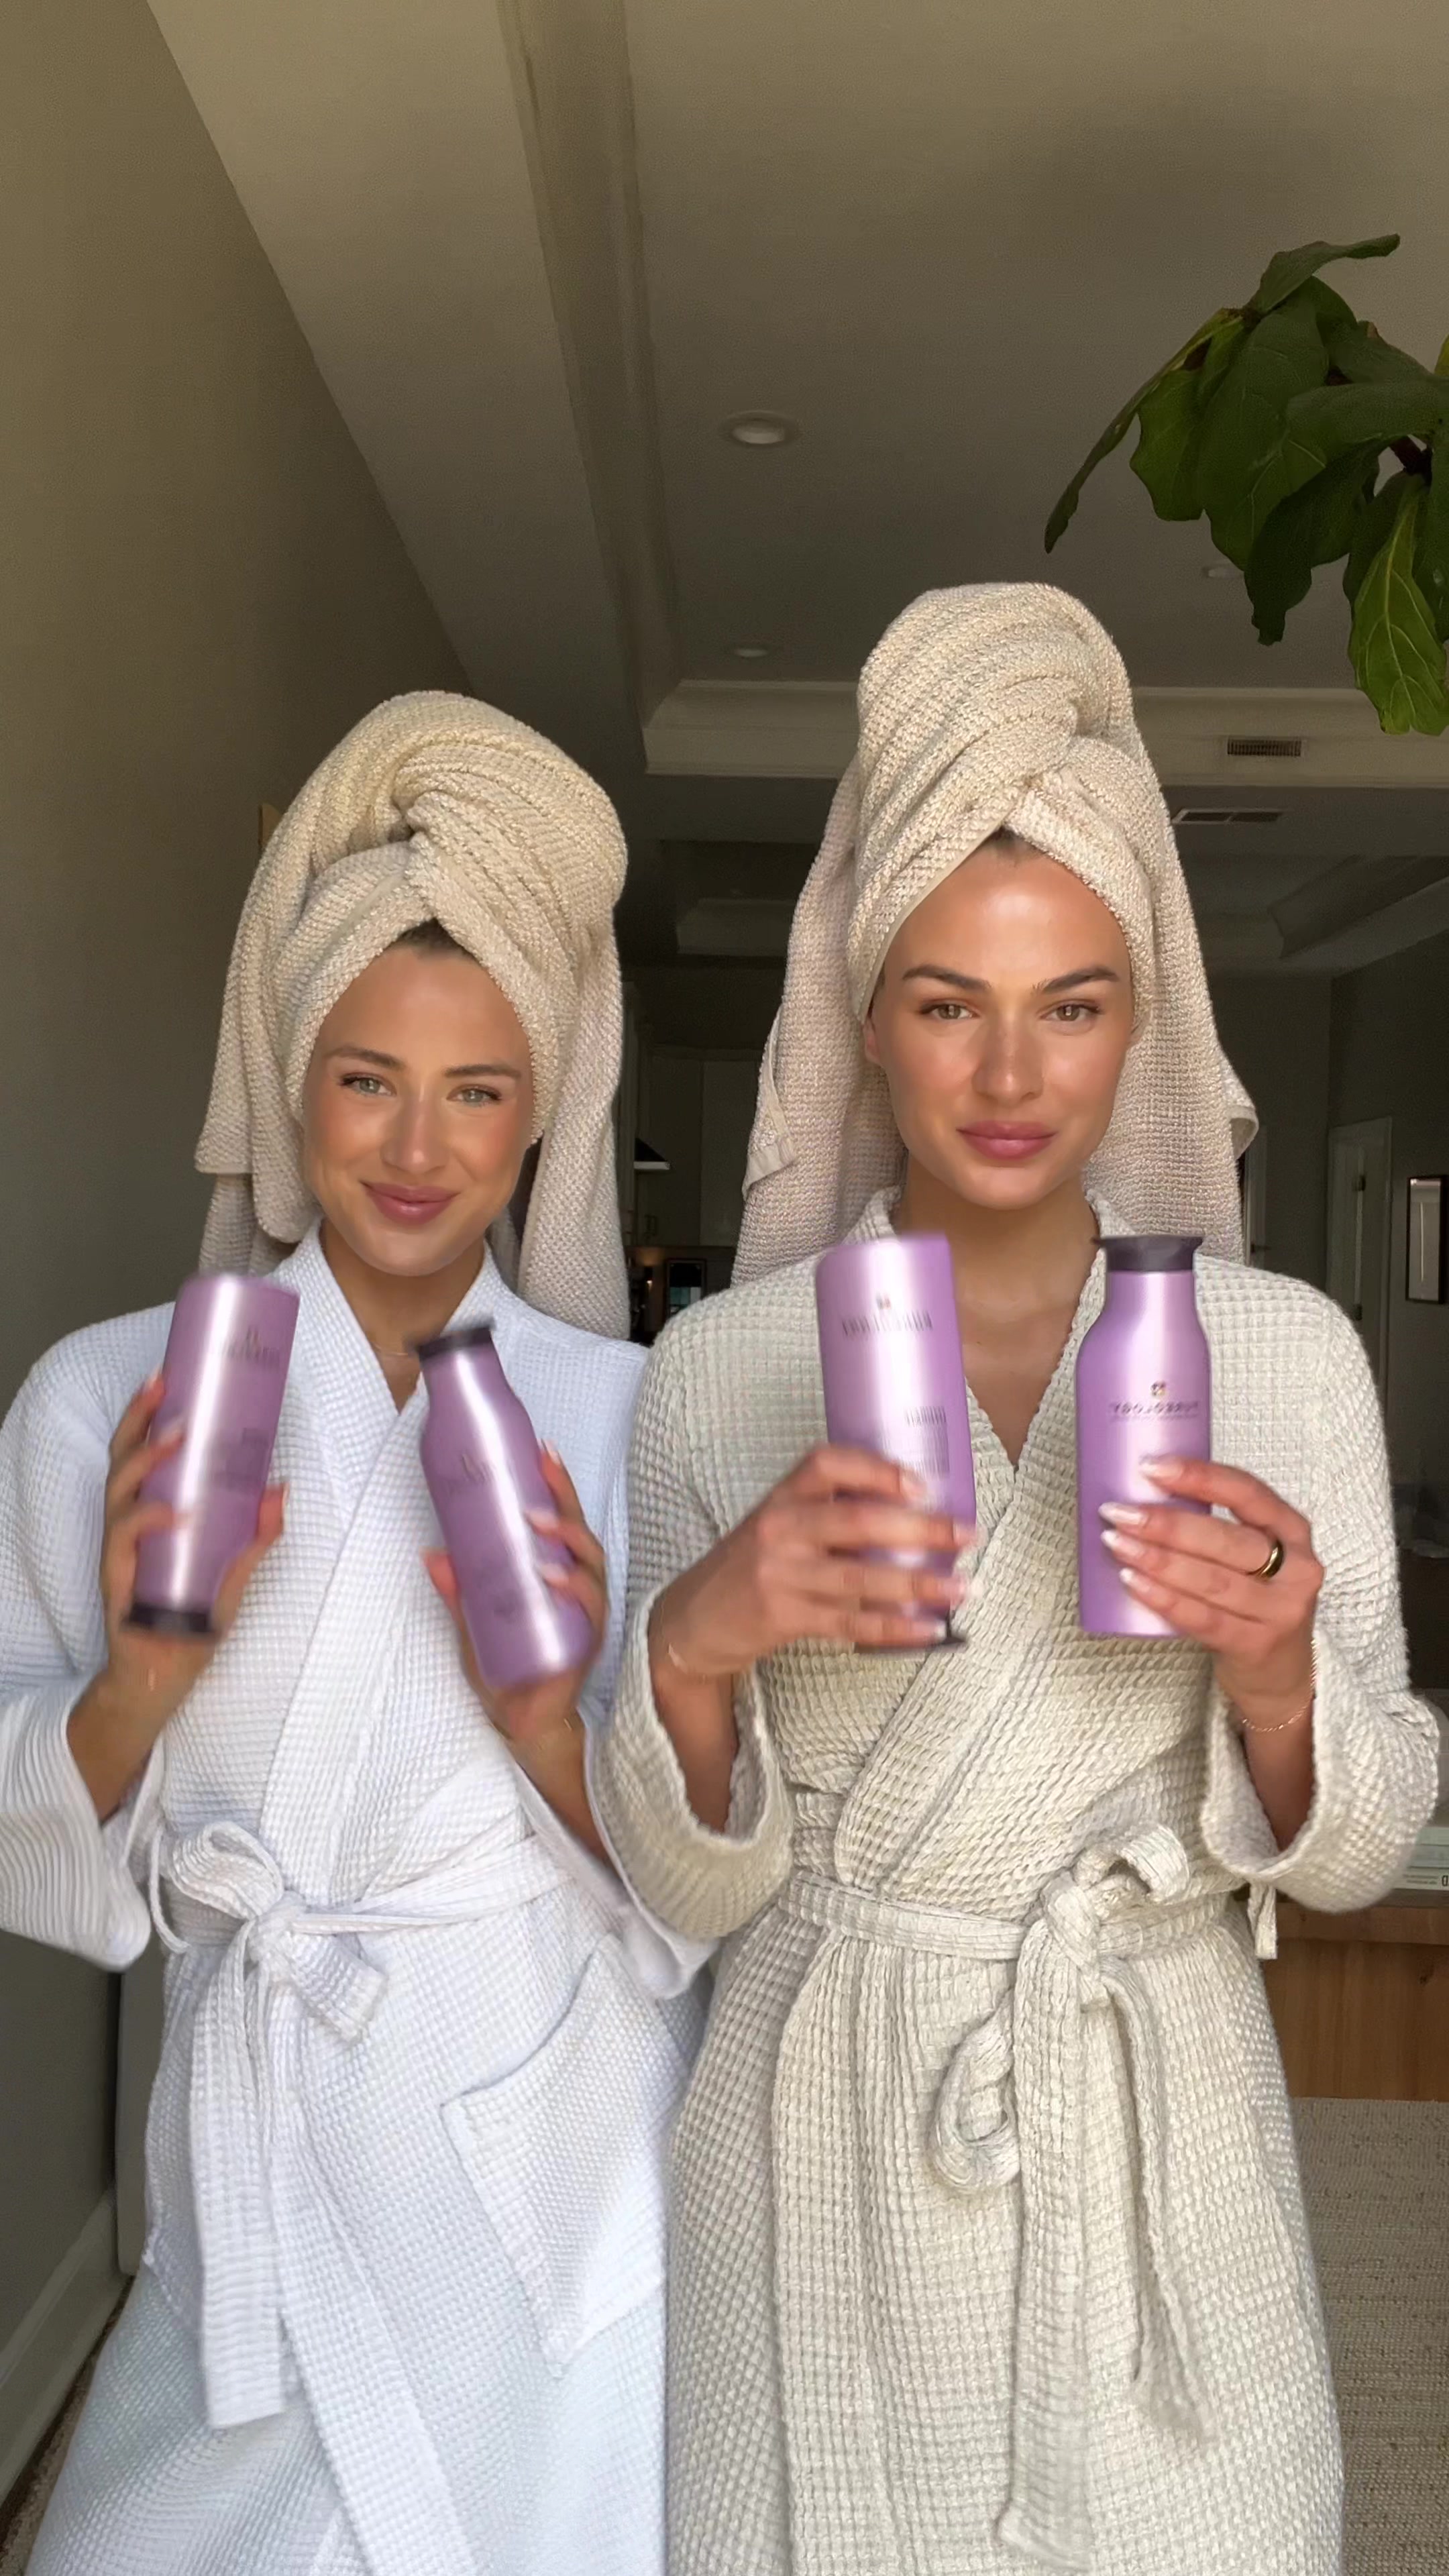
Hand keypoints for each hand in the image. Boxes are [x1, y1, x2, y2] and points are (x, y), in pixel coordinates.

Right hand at [70, 1374, 286, 1817]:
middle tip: (164, 1385)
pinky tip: (175, 1512)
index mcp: (152, 1512)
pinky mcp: (119, 1581)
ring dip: (145, 1460)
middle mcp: (129, 1525)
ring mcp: (121, 1552)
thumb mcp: (235, 1573)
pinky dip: (149, 1521)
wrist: (162, 1678)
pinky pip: (125, 1542)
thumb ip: (257, 1536)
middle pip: (123, 1459)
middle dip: (140, 1419)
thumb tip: (284, 1489)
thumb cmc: (191, 1622)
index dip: (151, 1413)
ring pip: (119, 1491)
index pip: (143, 1452)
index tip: (171, 1373)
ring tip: (175, 1438)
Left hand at [426, 1443, 606, 1762]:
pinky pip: (590, 1611)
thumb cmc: (507, 1669)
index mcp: (557, 1575)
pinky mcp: (585, 1644)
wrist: (522, 1724)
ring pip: (592, 1566)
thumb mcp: (472, 1624)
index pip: (561, 1522)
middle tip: (543, 1470)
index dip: (556, 1486)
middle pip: (581, 1534)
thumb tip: (432, 1553)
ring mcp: (586, 1616)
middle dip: (565, 1499)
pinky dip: (574, 1590)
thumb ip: (458, 1591)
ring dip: (568, 1539)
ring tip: (539, 1523)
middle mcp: (578, 1590)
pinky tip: (554, 1578)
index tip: (541, 1451)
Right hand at [651, 1444, 972, 1684]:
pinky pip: (851, 1623)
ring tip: (962, 1587)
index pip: (827, 1463)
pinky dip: (894, 1628)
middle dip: (921, 1530)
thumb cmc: (749, 1567)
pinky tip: (928, 1629)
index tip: (921, 1483)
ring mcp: (780, 1574)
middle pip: (859, 1522)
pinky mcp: (783, 1616)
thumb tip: (912, 1513)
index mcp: (781, 1497)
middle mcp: (780, 1529)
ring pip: (862, 1579)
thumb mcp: (776, 1526)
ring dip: (919, 1585)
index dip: (876, 1469)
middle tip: (966, 1534)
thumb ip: (827, 1515)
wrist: (692, 1620)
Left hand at [1099, 1455, 1319, 1728]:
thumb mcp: (1257, 1556)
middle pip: (1225, 1539)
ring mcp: (1279, 1611)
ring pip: (1211, 1580)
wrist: (1282, 1672)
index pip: (1247, 1492)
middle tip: (1119, 1511)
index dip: (1200, 1476)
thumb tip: (1141, 1494)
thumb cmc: (1255, 1599)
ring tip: (1117, 1543)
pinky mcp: (1256, 1645)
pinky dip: (1164, 1599)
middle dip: (1166, 1523)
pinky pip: (1203, 1618)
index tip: (1152, 1467)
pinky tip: (1133, 1582)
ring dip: (1158, 1560)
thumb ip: (1218, 1528)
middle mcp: (1297, 1568)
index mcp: (1293, 1530)